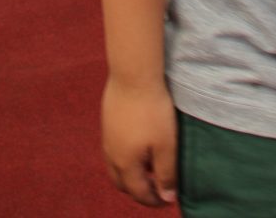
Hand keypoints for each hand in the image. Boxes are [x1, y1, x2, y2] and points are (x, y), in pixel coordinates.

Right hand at [101, 77, 177, 206]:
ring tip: (148, 167)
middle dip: (139, 191)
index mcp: (126, 164)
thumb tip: (167, 198)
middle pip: (122, 184)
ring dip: (130, 174)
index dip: (155, 201)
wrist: (132, 74)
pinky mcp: (107, 123)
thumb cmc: (152, 110)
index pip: (139, 193)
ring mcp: (107, 138)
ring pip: (115, 167)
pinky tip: (138, 146)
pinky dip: (124, 158)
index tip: (168, 200)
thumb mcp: (166, 145)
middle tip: (156, 188)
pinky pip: (112, 151)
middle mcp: (112, 155)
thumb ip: (166, 174)